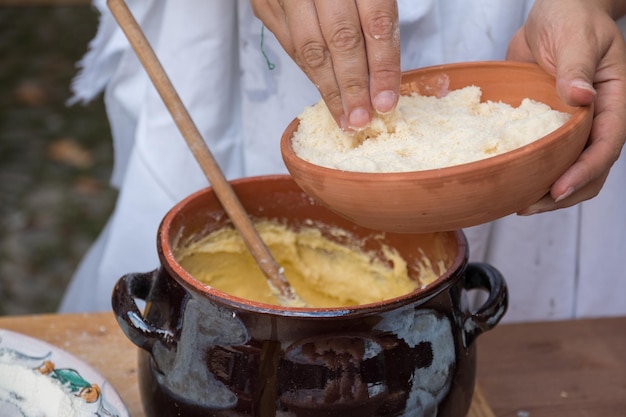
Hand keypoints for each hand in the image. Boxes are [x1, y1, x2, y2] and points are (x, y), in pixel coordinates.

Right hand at [251, 0, 400, 130]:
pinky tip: (324, 90)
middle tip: (362, 122)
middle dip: (353, 87)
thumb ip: (378, 12)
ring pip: (309, 47)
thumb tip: (386, 71)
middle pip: (340, 40)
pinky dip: (309, 70)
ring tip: (344, 119)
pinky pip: (289, 43)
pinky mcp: (264, 1)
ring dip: (328, 89)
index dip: (383, 67)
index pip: (375, 23)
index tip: (386, 103)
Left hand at [507, 0, 625, 213]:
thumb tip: (581, 98)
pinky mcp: (548, 123)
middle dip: (563, 193)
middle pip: (589, 168)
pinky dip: (530, 170)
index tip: (558, 190)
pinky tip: (509, 181)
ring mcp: (571, 124)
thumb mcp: (576, 36)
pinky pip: (544, 153)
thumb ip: (577, 67)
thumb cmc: (572, 15)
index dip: (584, 172)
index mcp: (612, 100)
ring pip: (567, 167)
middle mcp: (594, 118)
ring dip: (546, 191)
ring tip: (518, 204)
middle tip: (528, 207)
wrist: (555, 8)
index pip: (606, 145)